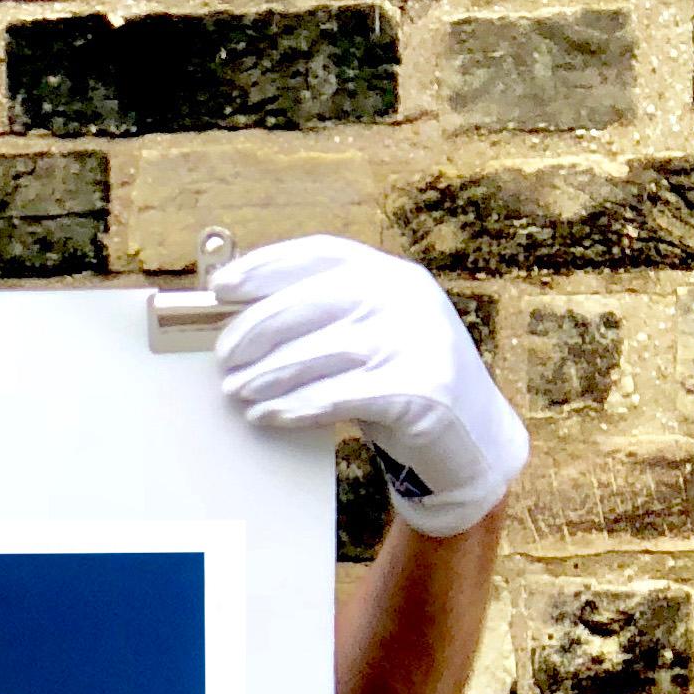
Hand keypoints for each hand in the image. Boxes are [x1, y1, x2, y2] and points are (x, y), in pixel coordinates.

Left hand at [211, 234, 528, 538]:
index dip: (265, 267)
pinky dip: (297, 407)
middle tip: (223, 358)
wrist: (472, 438)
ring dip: (269, 375)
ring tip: (237, 393)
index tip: (220, 287)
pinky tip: (268, 416)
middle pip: (311, 301)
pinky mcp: (419, 390)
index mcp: (391, 275)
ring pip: (320, 352)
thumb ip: (327, 319)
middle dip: (257, 329)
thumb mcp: (373, 336)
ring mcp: (415, 341)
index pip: (319, 255)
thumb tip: (241, 320)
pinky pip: (340, 395)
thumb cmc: (403, 385)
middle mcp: (405, 298)